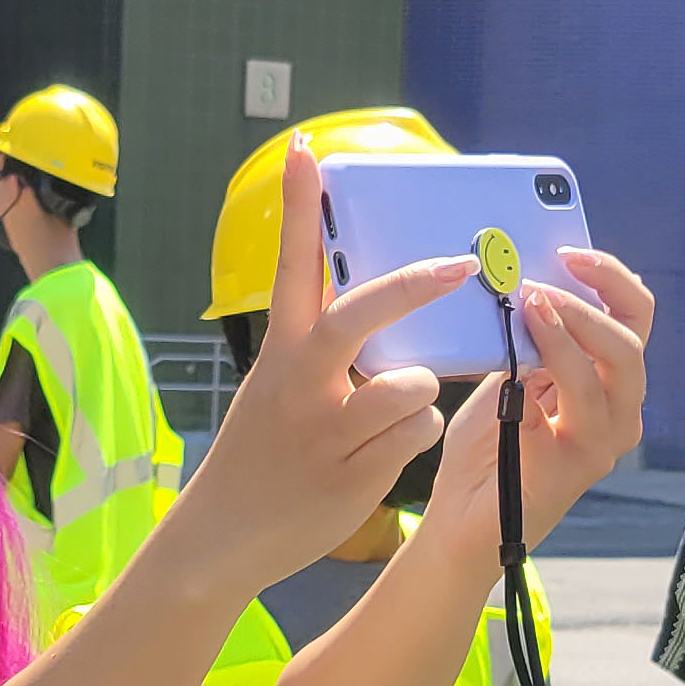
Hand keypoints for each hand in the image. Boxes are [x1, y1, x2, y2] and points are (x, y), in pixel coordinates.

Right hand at [171, 136, 473, 586]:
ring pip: (413, 384)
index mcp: (280, 352)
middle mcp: (299, 381)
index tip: (308, 151)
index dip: (297, 207)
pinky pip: (419, 432)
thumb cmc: (265, 454)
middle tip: (459, 266)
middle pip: (363, 313)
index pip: (290, 265)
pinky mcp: (355, 470)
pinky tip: (381, 455)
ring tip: (388, 421)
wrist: (225, 534)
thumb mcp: (280, 388)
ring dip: (419, 397)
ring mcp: (328, 428)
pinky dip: (414, 438)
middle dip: (415, 285)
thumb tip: (383, 301)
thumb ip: (323, 348)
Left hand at [410, 242, 655, 553]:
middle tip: (545, 276)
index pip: (631, 317)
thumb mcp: (510, 378)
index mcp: (606, 383)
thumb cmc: (486, 448)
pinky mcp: (583, 462)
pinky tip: (521, 354)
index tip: (567, 251)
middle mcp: (619, 410)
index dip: (609, 278)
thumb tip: (528, 285)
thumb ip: (530, 342)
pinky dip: (554, 365)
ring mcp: (606, 439)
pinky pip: (580, 402)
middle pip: (633, 337)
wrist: (463, 518)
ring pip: (617, 364)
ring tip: (532, 302)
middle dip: (594, 296)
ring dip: (574, 324)